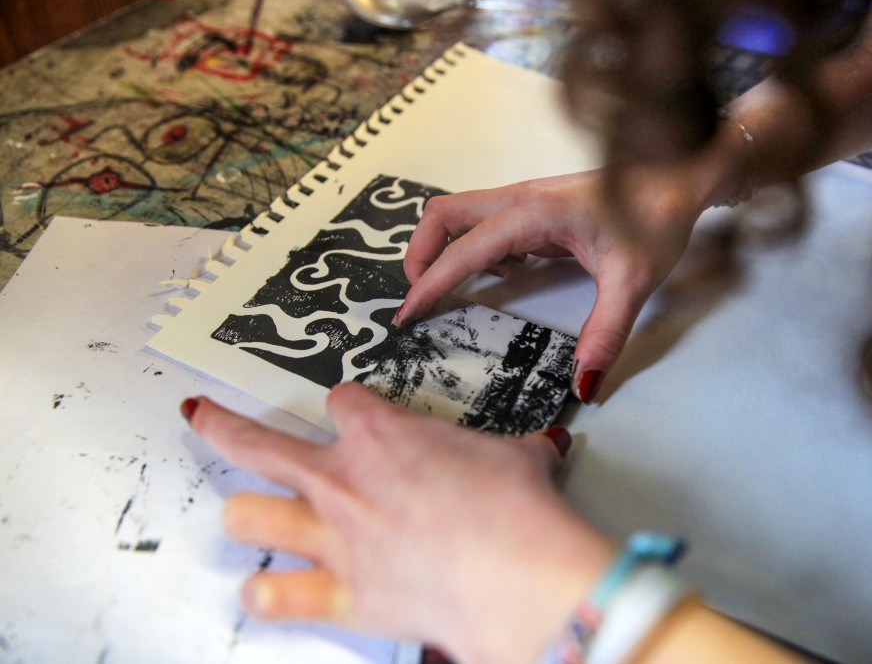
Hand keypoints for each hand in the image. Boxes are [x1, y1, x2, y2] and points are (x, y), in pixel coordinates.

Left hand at [183, 383, 614, 663]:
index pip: (344, 402)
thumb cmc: (514, 510)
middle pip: (260, 443)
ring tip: (247, 511)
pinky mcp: (340, 594)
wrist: (517, 576)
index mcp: (383, 436)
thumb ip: (520, 451)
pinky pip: (277, 596)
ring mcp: (334, 538)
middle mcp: (343, 481)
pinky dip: (268, 593)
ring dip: (248, 513)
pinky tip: (263, 588)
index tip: (353, 411)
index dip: (348, 405)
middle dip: (224, 425)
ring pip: (250, 514)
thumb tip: (544, 448)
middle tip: (201, 414)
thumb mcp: (521, 460)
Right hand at [397, 168, 707, 402]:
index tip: (405, 316)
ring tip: (460, 291)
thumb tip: (583, 382)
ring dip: (444, 249)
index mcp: (533, 213)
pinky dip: (475, 248)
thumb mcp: (633, 280)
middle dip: (421, 255)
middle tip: (424, 300)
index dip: (429, 284)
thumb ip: (605, 333)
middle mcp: (520, 200)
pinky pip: (485, 223)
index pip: (462, 250)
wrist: (684, 174)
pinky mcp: (536, 207)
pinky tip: (506, 273)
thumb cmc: (659, 216)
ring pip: (460, 215)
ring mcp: (526, 200)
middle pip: (443, 216)